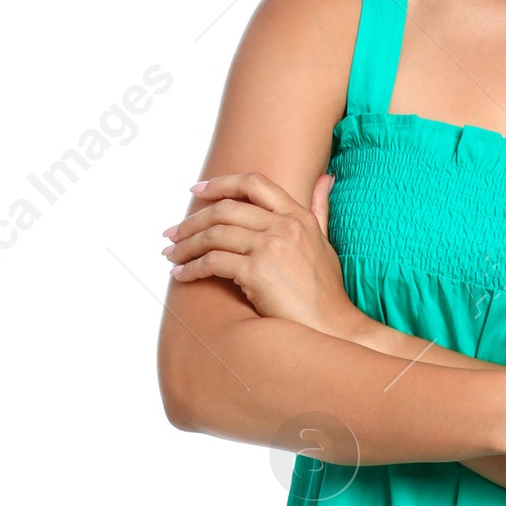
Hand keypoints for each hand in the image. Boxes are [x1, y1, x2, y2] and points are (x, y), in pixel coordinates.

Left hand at [164, 171, 358, 333]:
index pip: (253, 183)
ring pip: (213, 235)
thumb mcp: (325, 242)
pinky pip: (212, 263)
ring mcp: (270, 247)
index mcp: (298, 216)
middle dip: (192, 221)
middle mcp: (284, 226)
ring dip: (186, 245)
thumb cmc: (326, 292)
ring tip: (171, 255)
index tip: (197, 190)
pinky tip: (182, 276)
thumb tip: (325, 178)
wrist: (333, 327)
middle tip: (172, 233)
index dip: (220, 183)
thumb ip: (319, 208)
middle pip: (224, 209)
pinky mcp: (257, 272)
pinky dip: (191, 268)